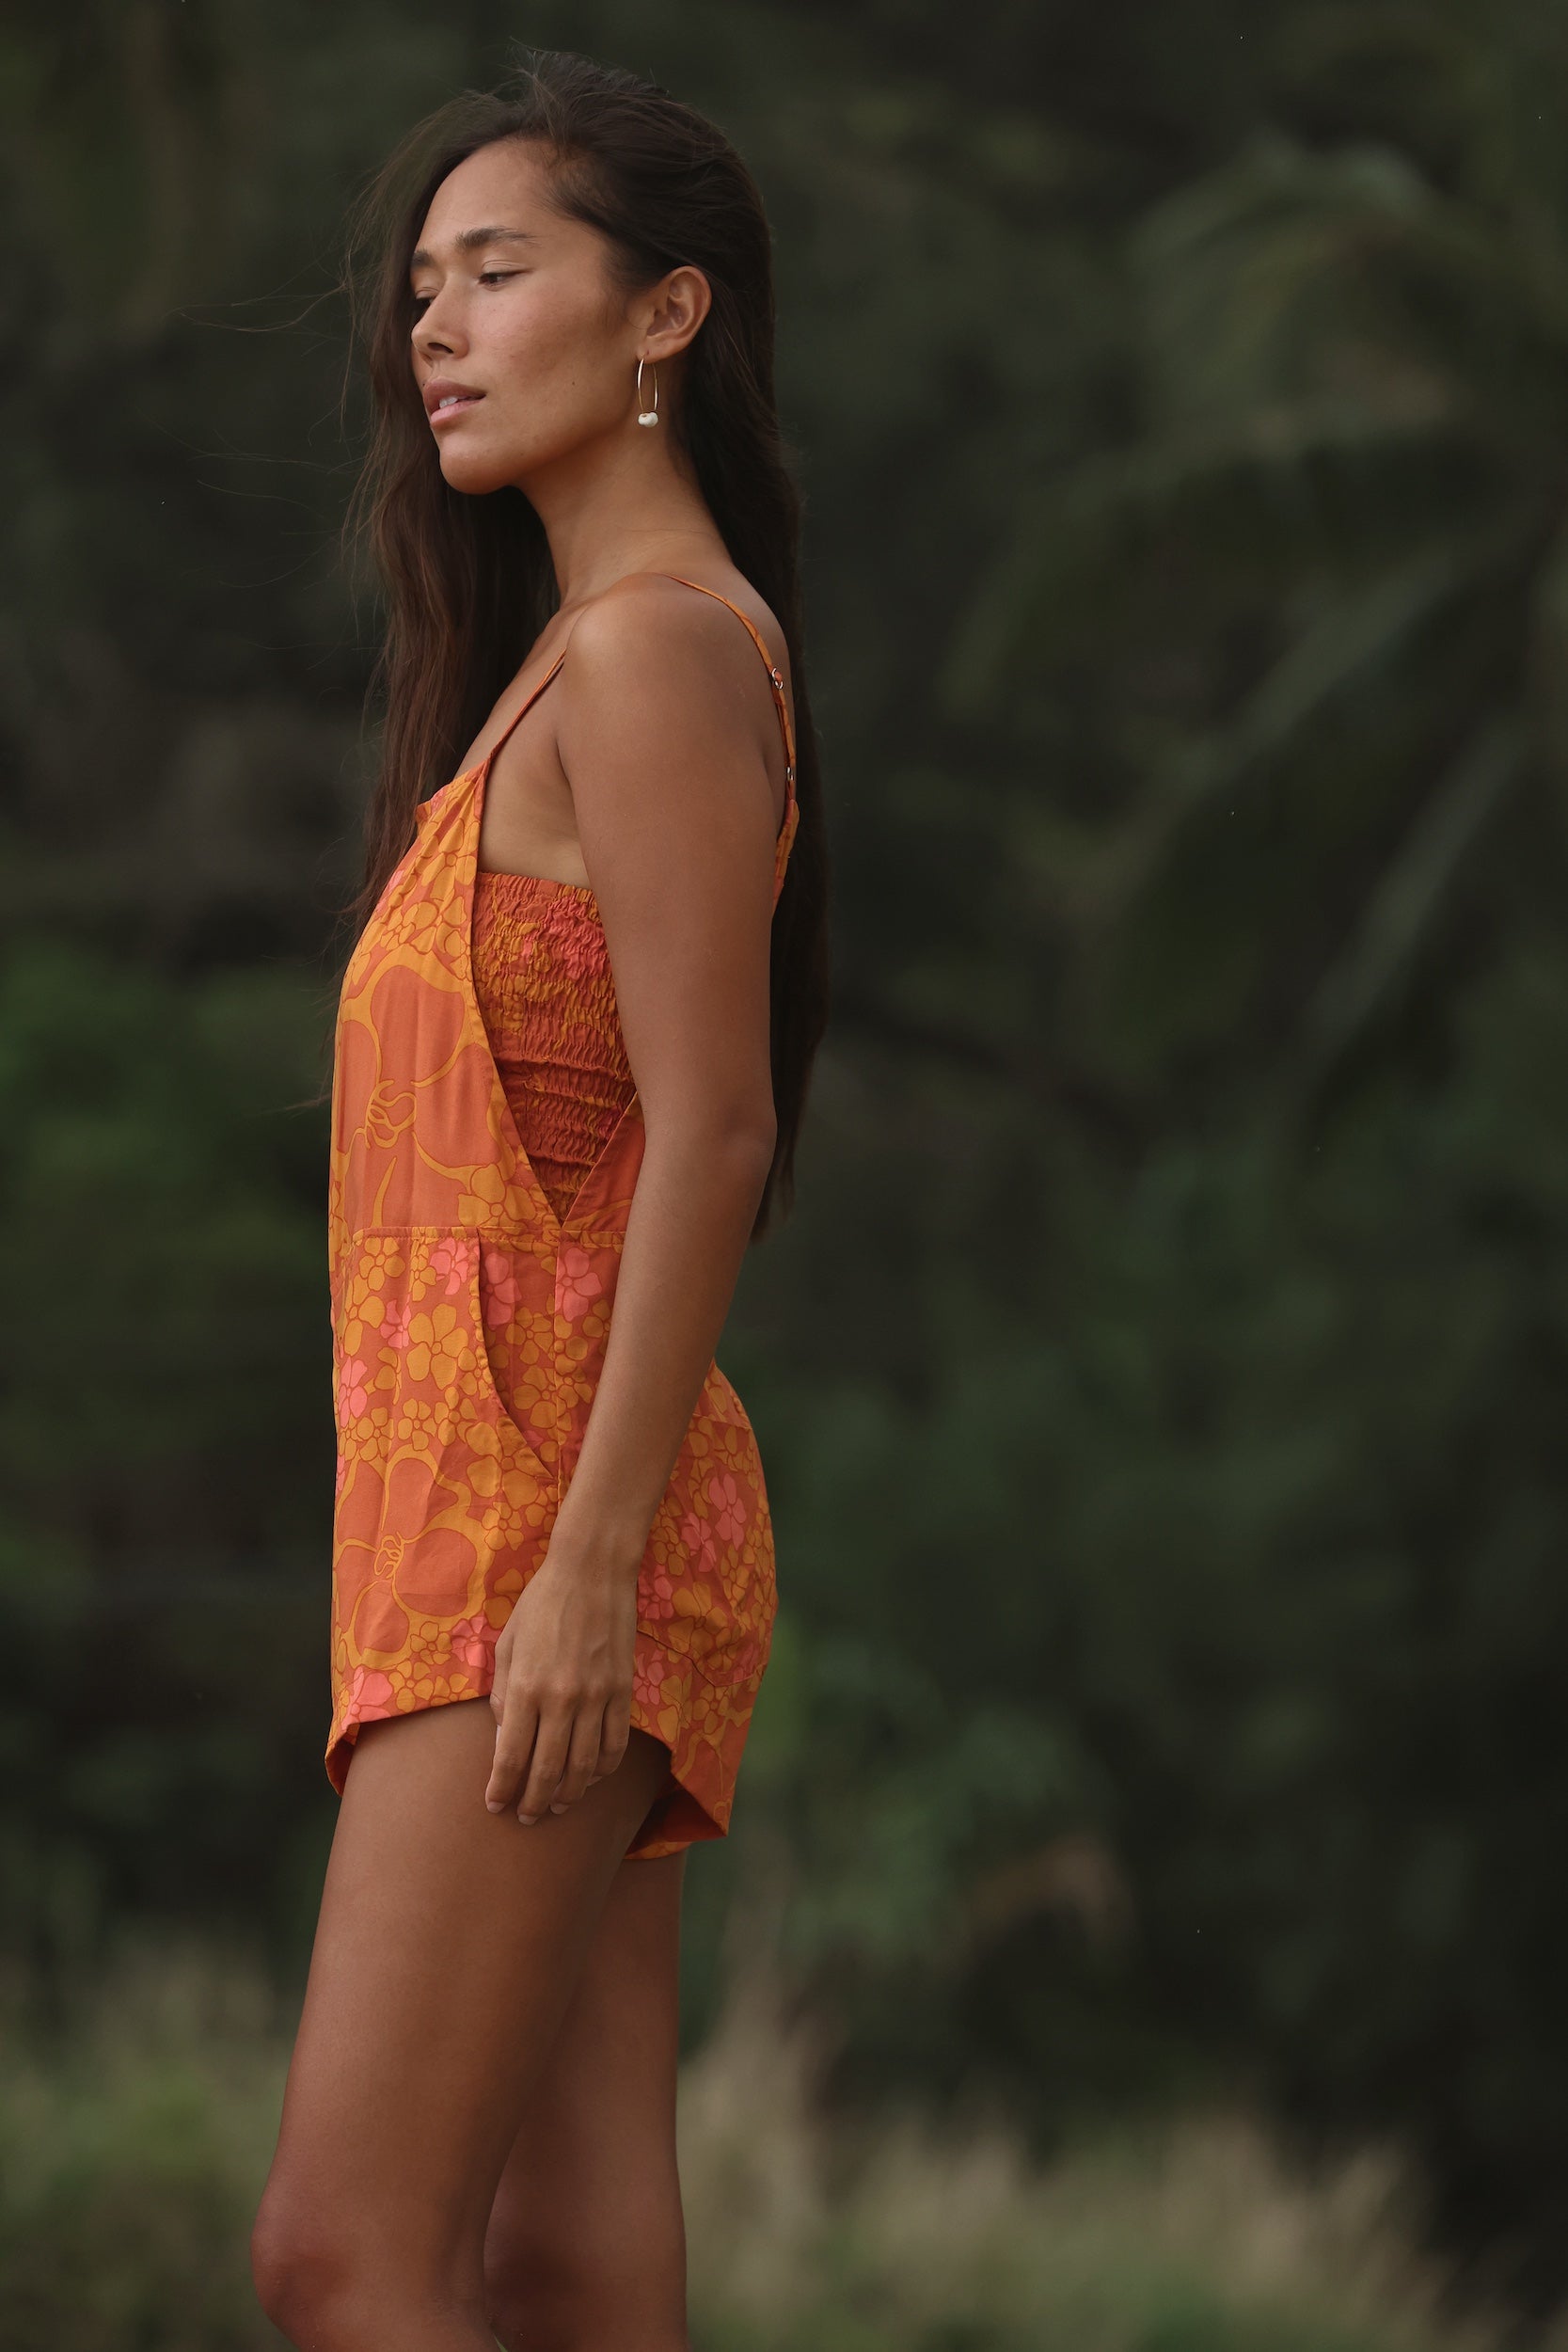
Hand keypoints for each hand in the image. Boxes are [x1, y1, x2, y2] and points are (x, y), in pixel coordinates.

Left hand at [485, 1538, 637, 1823]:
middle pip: (548, 1771)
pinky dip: (602, 1769)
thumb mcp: (507, 1646)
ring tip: (557, 1806)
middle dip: (534, 1803)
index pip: (512, 1756)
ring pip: (584, 1766)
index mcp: (526, 1687)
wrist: (592, 1573)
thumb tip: (505, 1742)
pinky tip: (590, 1777)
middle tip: (526, 1818)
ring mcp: (597, 1698)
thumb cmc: (540, 1605)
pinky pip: (615, 1745)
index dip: (502, 1788)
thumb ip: (503, 1697)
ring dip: (569, 1794)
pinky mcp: (622, 1692)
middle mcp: (562, 1699)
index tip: (495, 1805)